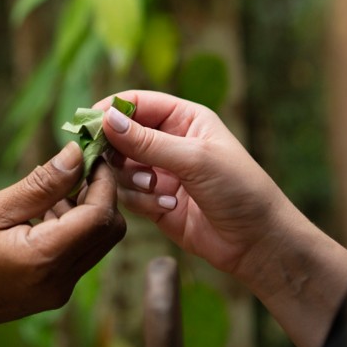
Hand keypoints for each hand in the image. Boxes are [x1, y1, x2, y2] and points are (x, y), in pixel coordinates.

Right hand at [0, 142, 125, 336]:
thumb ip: (41, 185)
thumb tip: (76, 154)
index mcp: (44, 258)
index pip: (99, 215)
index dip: (103, 180)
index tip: (91, 153)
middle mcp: (61, 280)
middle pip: (110, 230)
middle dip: (101, 194)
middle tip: (76, 167)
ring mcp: (60, 291)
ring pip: (99, 243)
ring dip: (87, 211)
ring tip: (52, 190)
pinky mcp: (56, 292)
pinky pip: (81, 254)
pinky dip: (75, 229)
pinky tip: (44, 214)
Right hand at [98, 90, 346, 346]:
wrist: (258, 243)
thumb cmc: (240, 190)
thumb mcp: (195, 159)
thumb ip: (148, 141)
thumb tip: (107, 120)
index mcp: (185, 119)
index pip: (138, 103)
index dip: (111, 110)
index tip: (88, 123)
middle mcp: (170, 141)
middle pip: (122, 134)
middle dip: (115, 148)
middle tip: (108, 160)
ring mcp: (161, 172)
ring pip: (120, 166)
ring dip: (132, 178)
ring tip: (155, 188)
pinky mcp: (155, 202)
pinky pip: (128, 195)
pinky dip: (141, 201)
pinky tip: (169, 208)